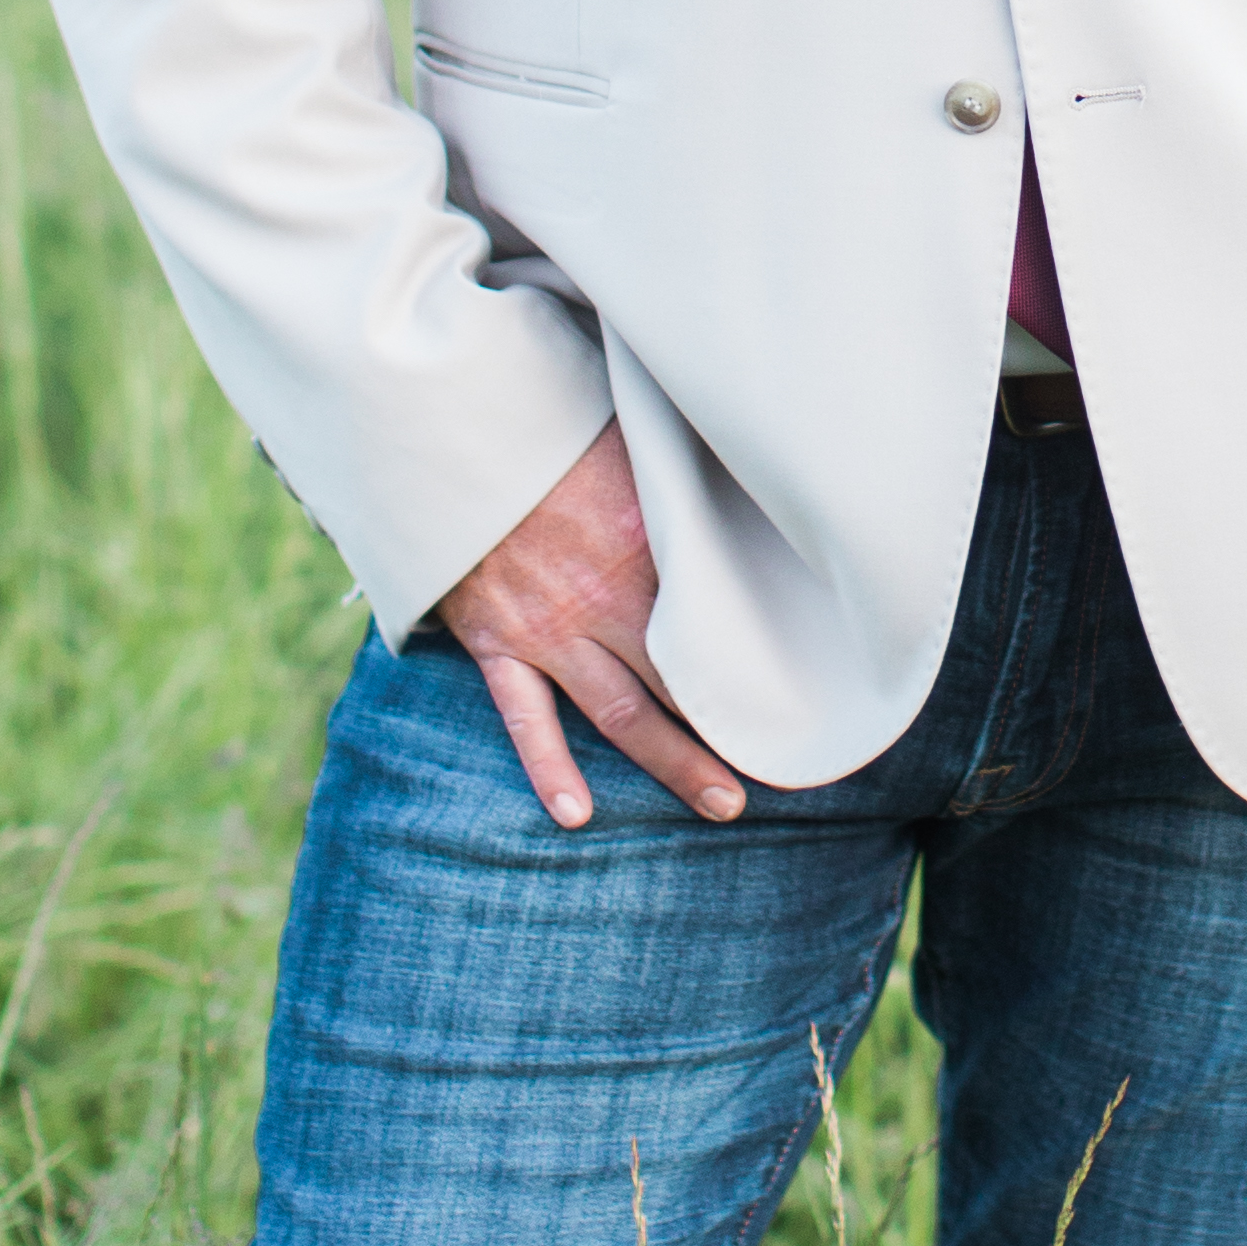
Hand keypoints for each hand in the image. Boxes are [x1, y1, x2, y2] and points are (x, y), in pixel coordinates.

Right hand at [436, 426, 746, 830]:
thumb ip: (680, 478)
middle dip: (731, 731)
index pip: (714, 621)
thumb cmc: (543, 432)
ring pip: (621, 713)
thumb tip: (747, 479)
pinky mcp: (496, 643)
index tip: (802, 694)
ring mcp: (548, 628)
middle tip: (782, 772)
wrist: (444, 438)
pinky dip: (549, 767)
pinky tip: (575, 812)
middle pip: (681, 681)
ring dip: (672, 762)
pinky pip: (525, 716)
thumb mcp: (626, 442)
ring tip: (721, 804)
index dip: (758, 660)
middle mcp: (602, 598)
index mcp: (644, 546)